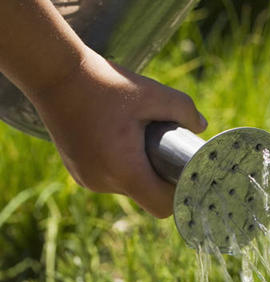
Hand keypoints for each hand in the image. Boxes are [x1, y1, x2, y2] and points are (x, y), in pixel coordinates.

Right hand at [29, 47, 206, 217]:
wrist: (54, 74)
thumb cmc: (104, 83)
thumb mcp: (150, 92)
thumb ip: (182, 108)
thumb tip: (202, 126)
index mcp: (124, 171)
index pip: (161, 207)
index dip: (179, 196)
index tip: (186, 175)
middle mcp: (104, 182)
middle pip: (146, 196)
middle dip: (159, 178)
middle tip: (166, 149)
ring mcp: (87, 179)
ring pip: (127, 187)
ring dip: (139, 171)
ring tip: (139, 141)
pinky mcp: (78, 172)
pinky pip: (109, 178)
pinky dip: (120, 166)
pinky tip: (119, 142)